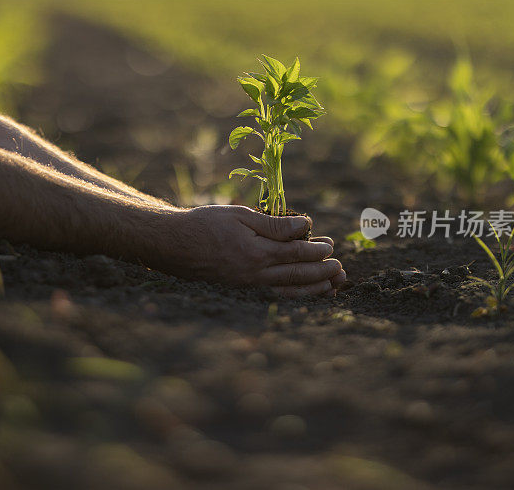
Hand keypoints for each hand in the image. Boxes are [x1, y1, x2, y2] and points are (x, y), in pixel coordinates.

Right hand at [155, 205, 344, 296]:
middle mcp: (254, 273)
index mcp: (256, 251)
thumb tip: (304, 226)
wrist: (173, 245)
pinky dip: (294, 297)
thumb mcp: (239, 215)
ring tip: (333, 285)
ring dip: (314, 289)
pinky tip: (306, 295)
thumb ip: (273, 224)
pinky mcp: (241, 291)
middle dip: (322, 271)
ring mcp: (248, 286)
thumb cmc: (204, 224)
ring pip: (289, 291)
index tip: (329, 243)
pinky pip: (274, 297)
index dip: (316, 248)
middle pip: (297, 274)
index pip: (296, 251)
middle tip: (340, 267)